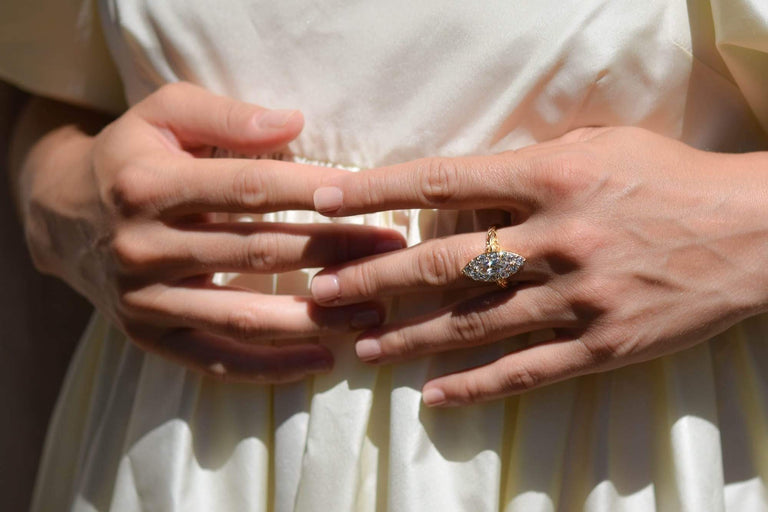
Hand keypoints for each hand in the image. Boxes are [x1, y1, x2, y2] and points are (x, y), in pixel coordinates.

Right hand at [16, 82, 403, 382]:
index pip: (251, 188)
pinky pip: (217, 362)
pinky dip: (271, 368)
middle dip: (334, 252)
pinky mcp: (149, 337)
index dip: (314, 192)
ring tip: (373, 311)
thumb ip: (226, 115)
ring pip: (243, 318)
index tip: (370, 196)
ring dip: (315, 319)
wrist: (61, 214)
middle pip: (257, 253)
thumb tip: (295, 124)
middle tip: (391, 252)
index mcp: (150, 185)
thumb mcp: (164, 113)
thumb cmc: (130, 156)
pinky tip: (324, 359)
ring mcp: (145, 300)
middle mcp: (143, 247)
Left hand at [309, 127, 767, 404]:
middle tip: (319, 295)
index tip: (325, 202)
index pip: (441, 182)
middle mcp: (556, 237)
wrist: (754, 231)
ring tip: (361, 348)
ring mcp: (578, 297)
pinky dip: (474, 387)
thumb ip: (527, 163)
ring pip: (473, 324)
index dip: (375, 192)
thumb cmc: (669, 178)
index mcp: (551, 176)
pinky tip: (433, 396)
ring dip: (409, 338)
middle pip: (441, 262)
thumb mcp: (598, 146)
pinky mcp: (602, 344)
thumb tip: (463, 189)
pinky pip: (525, 371)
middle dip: (373, 279)